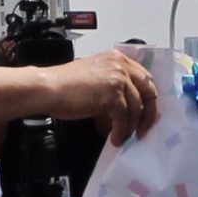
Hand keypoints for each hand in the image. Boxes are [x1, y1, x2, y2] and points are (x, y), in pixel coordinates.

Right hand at [41, 51, 158, 143]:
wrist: (48, 89)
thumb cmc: (65, 85)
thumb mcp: (96, 76)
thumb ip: (114, 84)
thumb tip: (128, 107)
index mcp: (117, 59)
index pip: (145, 78)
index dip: (148, 98)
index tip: (147, 112)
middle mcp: (120, 65)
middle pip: (148, 92)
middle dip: (148, 114)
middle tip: (143, 129)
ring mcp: (118, 79)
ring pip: (136, 109)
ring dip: (130, 127)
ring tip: (122, 137)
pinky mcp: (112, 95)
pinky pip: (123, 118)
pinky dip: (120, 131)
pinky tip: (114, 138)